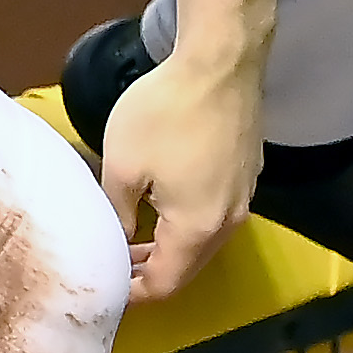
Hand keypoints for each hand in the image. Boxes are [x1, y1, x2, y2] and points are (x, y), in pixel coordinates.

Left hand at [98, 48, 265, 302]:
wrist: (221, 60)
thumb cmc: (166, 113)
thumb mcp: (122, 166)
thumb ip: (116, 214)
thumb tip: (118, 239)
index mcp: (197, 229)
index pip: (165, 284)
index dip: (132, 292)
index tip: (104, 284)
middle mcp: (229, 222)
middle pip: (188, 267)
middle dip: (150, 270)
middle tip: (114, 258)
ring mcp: (244, 196)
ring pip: (203, 241)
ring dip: (169, 244)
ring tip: (133, 231)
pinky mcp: (248, 172)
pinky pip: (215, 213)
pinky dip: (188, 220)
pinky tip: (164, 198)